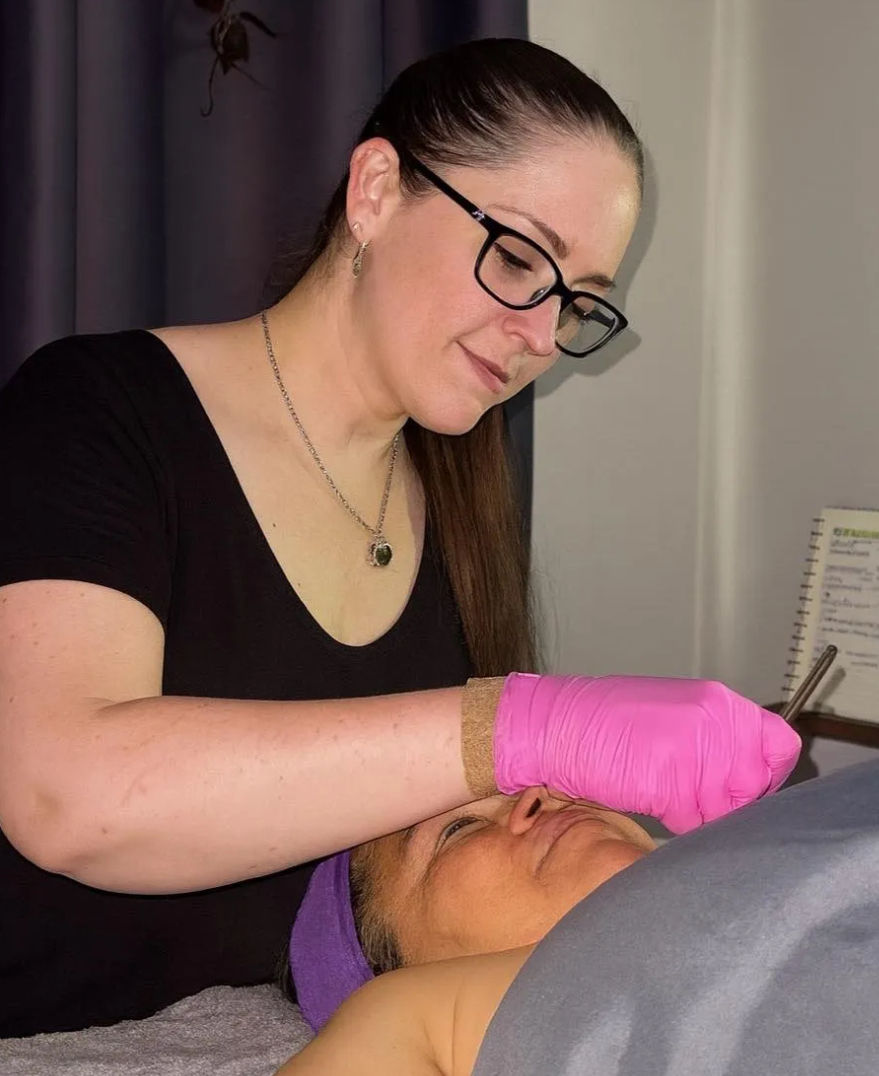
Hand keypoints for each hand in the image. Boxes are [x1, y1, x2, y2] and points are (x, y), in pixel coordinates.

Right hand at [493, 674, 800, 833]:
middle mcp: (715, 722)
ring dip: (698, 813)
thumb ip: (718, 737)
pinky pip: (691, 822)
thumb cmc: (609, 724)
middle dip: (730, 802)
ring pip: (724, 811)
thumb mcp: (675, 714)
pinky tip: (648, 796)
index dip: (766, 773)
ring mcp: (694, 751)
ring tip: (664, 791)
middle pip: (754, 787)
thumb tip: (752, 778)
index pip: (780, 746)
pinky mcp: (670, 782)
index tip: (747, 788)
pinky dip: (673, 821)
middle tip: (694, 795)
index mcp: (719, 702)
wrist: (559, 726)